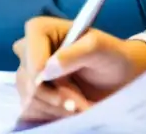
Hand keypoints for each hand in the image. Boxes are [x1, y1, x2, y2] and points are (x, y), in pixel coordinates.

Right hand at [13, 17, 145, 122]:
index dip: (44, 81)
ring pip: (29, 99)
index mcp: (39, 30)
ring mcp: (28, 74)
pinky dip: (51, 115)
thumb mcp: (98, 47)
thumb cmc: (109, 55)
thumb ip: (75, 53)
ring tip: (81, 108)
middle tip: (80, 107)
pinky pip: (31, 111)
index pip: (31, 60)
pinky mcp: (32, 94)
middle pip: (29, 83)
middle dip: (56, 98)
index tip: (68, 98)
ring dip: (56, 109)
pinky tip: (69, 112)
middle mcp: (28, 50)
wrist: (117, 77)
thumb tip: (48, 68)